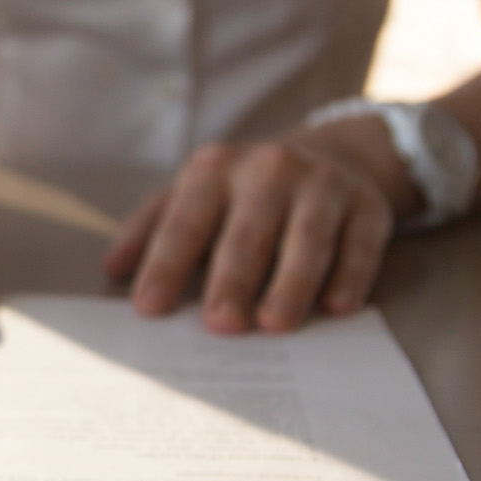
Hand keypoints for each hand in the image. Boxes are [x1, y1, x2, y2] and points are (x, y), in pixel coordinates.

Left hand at [101, 120, 409, 333]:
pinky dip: (350, 276)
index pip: (185, 221)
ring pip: (307, 239)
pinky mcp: (368, 207)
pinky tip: (337, 307)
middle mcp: (269, 169)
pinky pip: (359, 245)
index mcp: (215, 169)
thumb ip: (151, 227)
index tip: (148, 307)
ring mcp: (323, 185)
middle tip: (220, 325)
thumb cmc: (246, 191)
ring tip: (275, 324)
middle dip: (232, 280)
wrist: (334, 155)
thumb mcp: (194, 194)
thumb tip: (111, 268)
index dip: (166, 264)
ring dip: (291, 283)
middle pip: (247, 233)